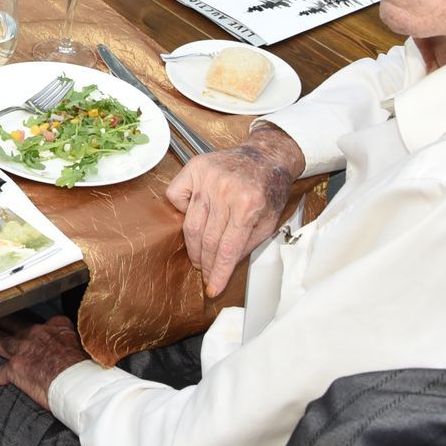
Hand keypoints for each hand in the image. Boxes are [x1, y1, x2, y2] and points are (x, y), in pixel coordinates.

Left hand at [0, 313, 87, 409]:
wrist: (82, 384)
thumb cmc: (87, 369)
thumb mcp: (85, 344)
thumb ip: (74, 340)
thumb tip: (77, 347)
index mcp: (55, 327)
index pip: (42, 322)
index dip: (37, 325)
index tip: (33, 326)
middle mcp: (36, 333)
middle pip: (13, 322)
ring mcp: (23, 349)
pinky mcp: (16, 369)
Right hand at [165, 127, 301, 296]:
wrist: (265, 157)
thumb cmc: (268, 190)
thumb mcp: (269, 222)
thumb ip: (247, 245)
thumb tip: (225, 266)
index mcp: (249, 205)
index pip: (228, 249)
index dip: (219, 272)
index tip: (213, 288)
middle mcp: (226, 190)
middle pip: (207, 239)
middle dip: (205, 262)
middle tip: (205, 272)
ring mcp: (208, 177)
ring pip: (190, 223)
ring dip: (193, 246)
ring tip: (198, 255)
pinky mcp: (194, 168)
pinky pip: (176, 196)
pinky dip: (180, 210)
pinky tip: (193, 216)